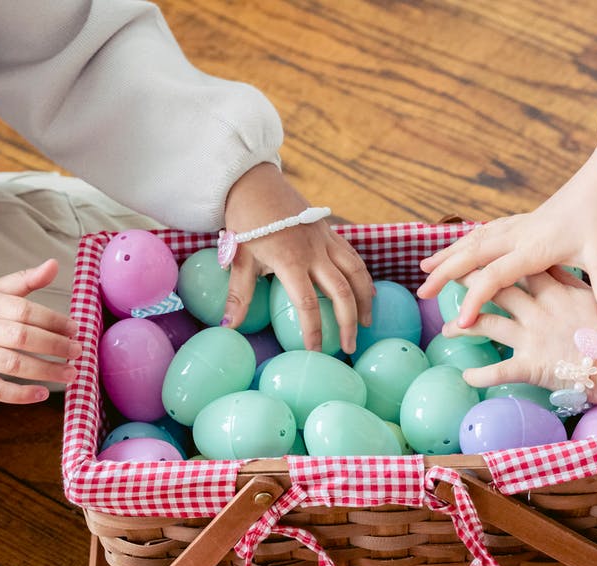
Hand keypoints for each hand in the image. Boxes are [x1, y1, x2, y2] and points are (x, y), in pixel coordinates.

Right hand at [0, 259, 80, 403]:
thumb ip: (23, 280)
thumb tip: (54, 264)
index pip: (25, 311)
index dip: (53, 320)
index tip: (75, 329)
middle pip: (21, 337)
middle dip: (54, 345)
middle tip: (78, 351)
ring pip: (11, 365)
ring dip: (45, 371)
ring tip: (70, 373)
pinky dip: (19, 395)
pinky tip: (41, 394)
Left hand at [223, 163, 372, 353]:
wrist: (254, 181)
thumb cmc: (245, 220)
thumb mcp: (239, 257)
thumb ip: (239, 294)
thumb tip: (230, 326)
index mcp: (290, 260)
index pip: (308, 304)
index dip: (314, 331)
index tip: (316, 351)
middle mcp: (315, 251)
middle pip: (342, 292)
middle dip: (348, 322)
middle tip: (349, 347)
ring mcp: (326, 239)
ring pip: (356, 272)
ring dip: (365, 300)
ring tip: (367, 323)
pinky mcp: (330, 230)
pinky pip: (353, 256)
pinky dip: (363, 276)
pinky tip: (366, 291)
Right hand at [418, 146, 596, 327]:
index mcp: (534, 248)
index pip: (496, 276)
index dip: (476, 299)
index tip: (460, 321)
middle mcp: (518, 236)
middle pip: (471, 255)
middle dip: (444, 274)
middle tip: (421, 292)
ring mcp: (515, 226)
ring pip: (472, 240)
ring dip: (447, 254)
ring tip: (423, 267)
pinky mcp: (518, 221)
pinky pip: (482, 232)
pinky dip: (463, 241)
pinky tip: (455, 247)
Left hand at [442, 267, 596, 399]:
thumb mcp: (591, 297)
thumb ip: (569, 283)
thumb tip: (554, 267)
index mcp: (554, 291)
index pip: (519, 268)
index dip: (494, 261)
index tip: (474, 256)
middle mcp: (538, 310)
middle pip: (496, 289)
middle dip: (468, 283)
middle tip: (447, 280)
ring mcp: (532, 336)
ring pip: (487, 325)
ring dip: (463, 328)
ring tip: (445, 332)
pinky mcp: (532, 364)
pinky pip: (499, 370)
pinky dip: (480, 375)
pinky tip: (466, 376)